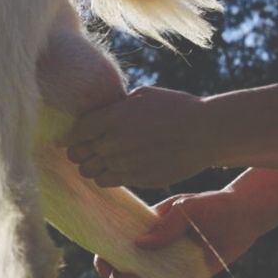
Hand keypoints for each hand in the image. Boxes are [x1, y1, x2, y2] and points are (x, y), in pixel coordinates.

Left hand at [58, 85, 221, 188]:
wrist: (206, 132)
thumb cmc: (176, 107)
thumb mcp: (143, 96)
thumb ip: (116, 107)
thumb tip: (99, 114)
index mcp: (113, 117)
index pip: (76, 132)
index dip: (70, 136)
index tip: (70, 138)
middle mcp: (115, 142)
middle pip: (79, 154)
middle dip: (79, 152)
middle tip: (85, 149)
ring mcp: (126, 163)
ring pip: (91, 172)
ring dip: (93, 166)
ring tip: (102, 160)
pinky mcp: (138, 179)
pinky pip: (110, 182)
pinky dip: (107, 176)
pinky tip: (117, 168)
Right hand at [92, 174, 277, 277]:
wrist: (243, 218)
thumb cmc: (213, 205)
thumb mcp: (188, 208)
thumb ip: (167, 226)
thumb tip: (139, 244)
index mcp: (145, 227)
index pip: (116, 242)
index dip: (105, 257)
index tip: (106, 269)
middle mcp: (152, 249)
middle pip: (122, 269)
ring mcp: (166, 267)